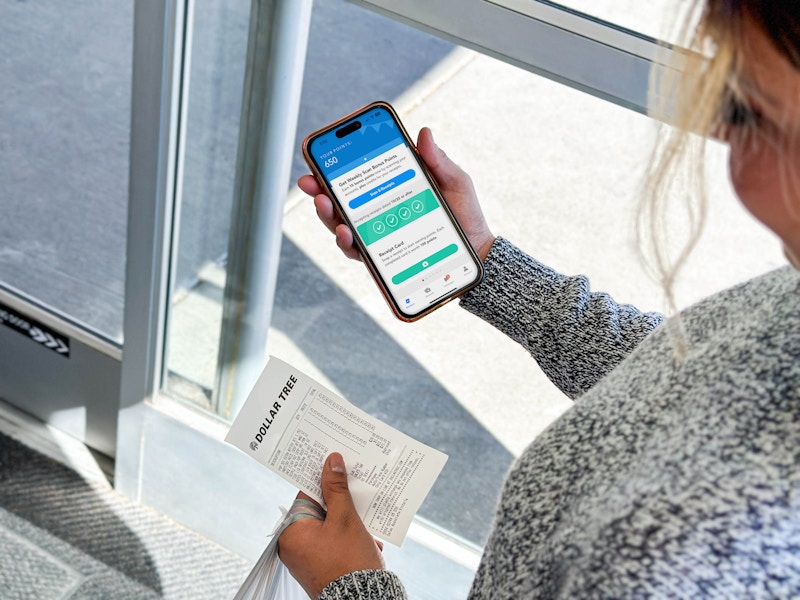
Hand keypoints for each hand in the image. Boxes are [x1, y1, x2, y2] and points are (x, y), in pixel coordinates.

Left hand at [278, 453, 384, 597]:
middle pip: (318, 510)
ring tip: (366, 527)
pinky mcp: (318, 567)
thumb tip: (331, 461)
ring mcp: (305, 558)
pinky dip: (347, 540)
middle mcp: (293, 546)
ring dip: (348, 524)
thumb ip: (337, 489)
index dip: (325, 481)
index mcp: (292, 531)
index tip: (339, 470)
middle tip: (358, 497)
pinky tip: (366, 541)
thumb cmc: (349, 562)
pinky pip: (331, 543)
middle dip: (342, 505)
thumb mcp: (345, 518)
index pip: (307, 494)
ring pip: (328, 527)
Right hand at [297, 127, 495, 261]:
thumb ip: (439, 161)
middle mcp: (378, 210)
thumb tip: (424, 133)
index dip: (334, 163)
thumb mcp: (455, 183)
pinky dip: (347, 243)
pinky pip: (357, 252)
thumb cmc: (464, 215)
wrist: (476, 253)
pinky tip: (346, 233)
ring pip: (340, 224)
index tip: (320, 152)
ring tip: (325, 204)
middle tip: (310, 181)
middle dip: (319, 189)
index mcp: (391, 187)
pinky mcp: (381, 258)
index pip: (358, 173)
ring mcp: (377, 234)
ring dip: (327, 214)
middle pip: (340, 198)